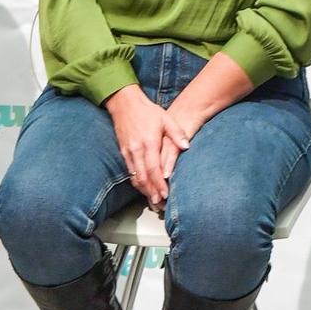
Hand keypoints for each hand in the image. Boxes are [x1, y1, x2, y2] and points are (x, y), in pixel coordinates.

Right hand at [105, 86, 188, 208]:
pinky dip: (137, 183)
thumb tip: (186, 146)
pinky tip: (144, 188)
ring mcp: (128, 153)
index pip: (154, 169)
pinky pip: (130, 172)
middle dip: (151, 193)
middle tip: (159, 205)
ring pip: (135, 178)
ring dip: (144, 191)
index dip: (159, 184)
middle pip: (144, 178)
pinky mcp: (123, 153)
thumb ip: (177, 133)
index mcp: (149, 143)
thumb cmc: (147, 111)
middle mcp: (137, 151)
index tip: (166, 195)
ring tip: (153, 201)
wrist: (125, 104)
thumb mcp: (166, 118)